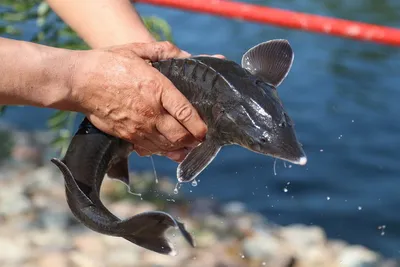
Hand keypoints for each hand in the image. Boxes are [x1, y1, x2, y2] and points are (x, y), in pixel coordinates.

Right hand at [69, 41, 207, 161]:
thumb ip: (164, 52)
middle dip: (192, 139)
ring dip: (179, 147)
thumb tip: (186, 56)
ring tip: (186, 144)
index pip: (186, 113)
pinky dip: (161, 150)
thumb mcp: (137, 51)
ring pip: (166, 146)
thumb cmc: (107, 64)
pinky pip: (149, 149)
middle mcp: (150, 111)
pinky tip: (165, 147)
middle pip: (180, 135)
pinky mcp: (126, 135)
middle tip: (197, 137)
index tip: (205, 130)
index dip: (199, 126)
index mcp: (157, 89)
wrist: (78, 82)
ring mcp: (138, 126)